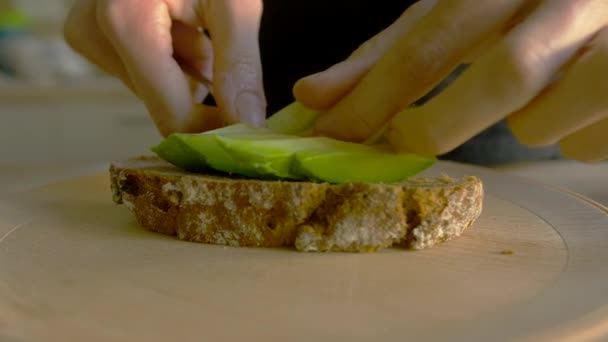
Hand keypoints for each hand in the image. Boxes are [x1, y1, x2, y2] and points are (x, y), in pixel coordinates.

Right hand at [64, 0, 265, 135]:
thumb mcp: (233, 0)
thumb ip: (239, 66)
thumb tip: (246, 125)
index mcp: (126, 21)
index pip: (172, 115)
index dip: (213, 131)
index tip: (247, 133)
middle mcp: (94, 32)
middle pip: (164, 102)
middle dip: (203, 88)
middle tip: (225, 52)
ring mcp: (88, 32)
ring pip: (156, 87)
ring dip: (189, 70)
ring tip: (200, 27)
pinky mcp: (93, 32)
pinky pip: (143, 67)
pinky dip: (173, 57)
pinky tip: (183, 27)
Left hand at [294, 0, 607, 161]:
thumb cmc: (535, 9)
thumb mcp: (467, 13)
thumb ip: (396, 50)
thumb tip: (311, 95)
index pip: (430, 38)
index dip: (373, 94)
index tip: (328, 133)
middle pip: (503, 76)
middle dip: (442, 123)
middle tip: (411, 138)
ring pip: (542, 121)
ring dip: (524, 126)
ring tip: (537, 100)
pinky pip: (589, 144)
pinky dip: (572, 140)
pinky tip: (583, 111)